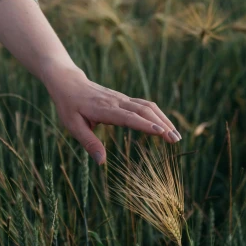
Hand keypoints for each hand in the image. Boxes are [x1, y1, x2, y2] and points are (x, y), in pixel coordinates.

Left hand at [42, 62, 180, 163]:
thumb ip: (89, 143)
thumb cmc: (69, 106)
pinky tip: (166, 126)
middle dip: (162, 124)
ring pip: (148, 106)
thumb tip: (101, 162)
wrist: (69, 82)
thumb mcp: (73, 126)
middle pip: (144, 111)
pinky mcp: (125, 99)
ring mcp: (123, 99)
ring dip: (164, 119)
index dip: (145, 125)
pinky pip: (145, 105)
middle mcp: (117, 102)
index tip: (161, 133)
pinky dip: (158, 115)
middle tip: (176, 140)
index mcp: (104, 109)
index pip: (129, 117)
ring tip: (176, 135)